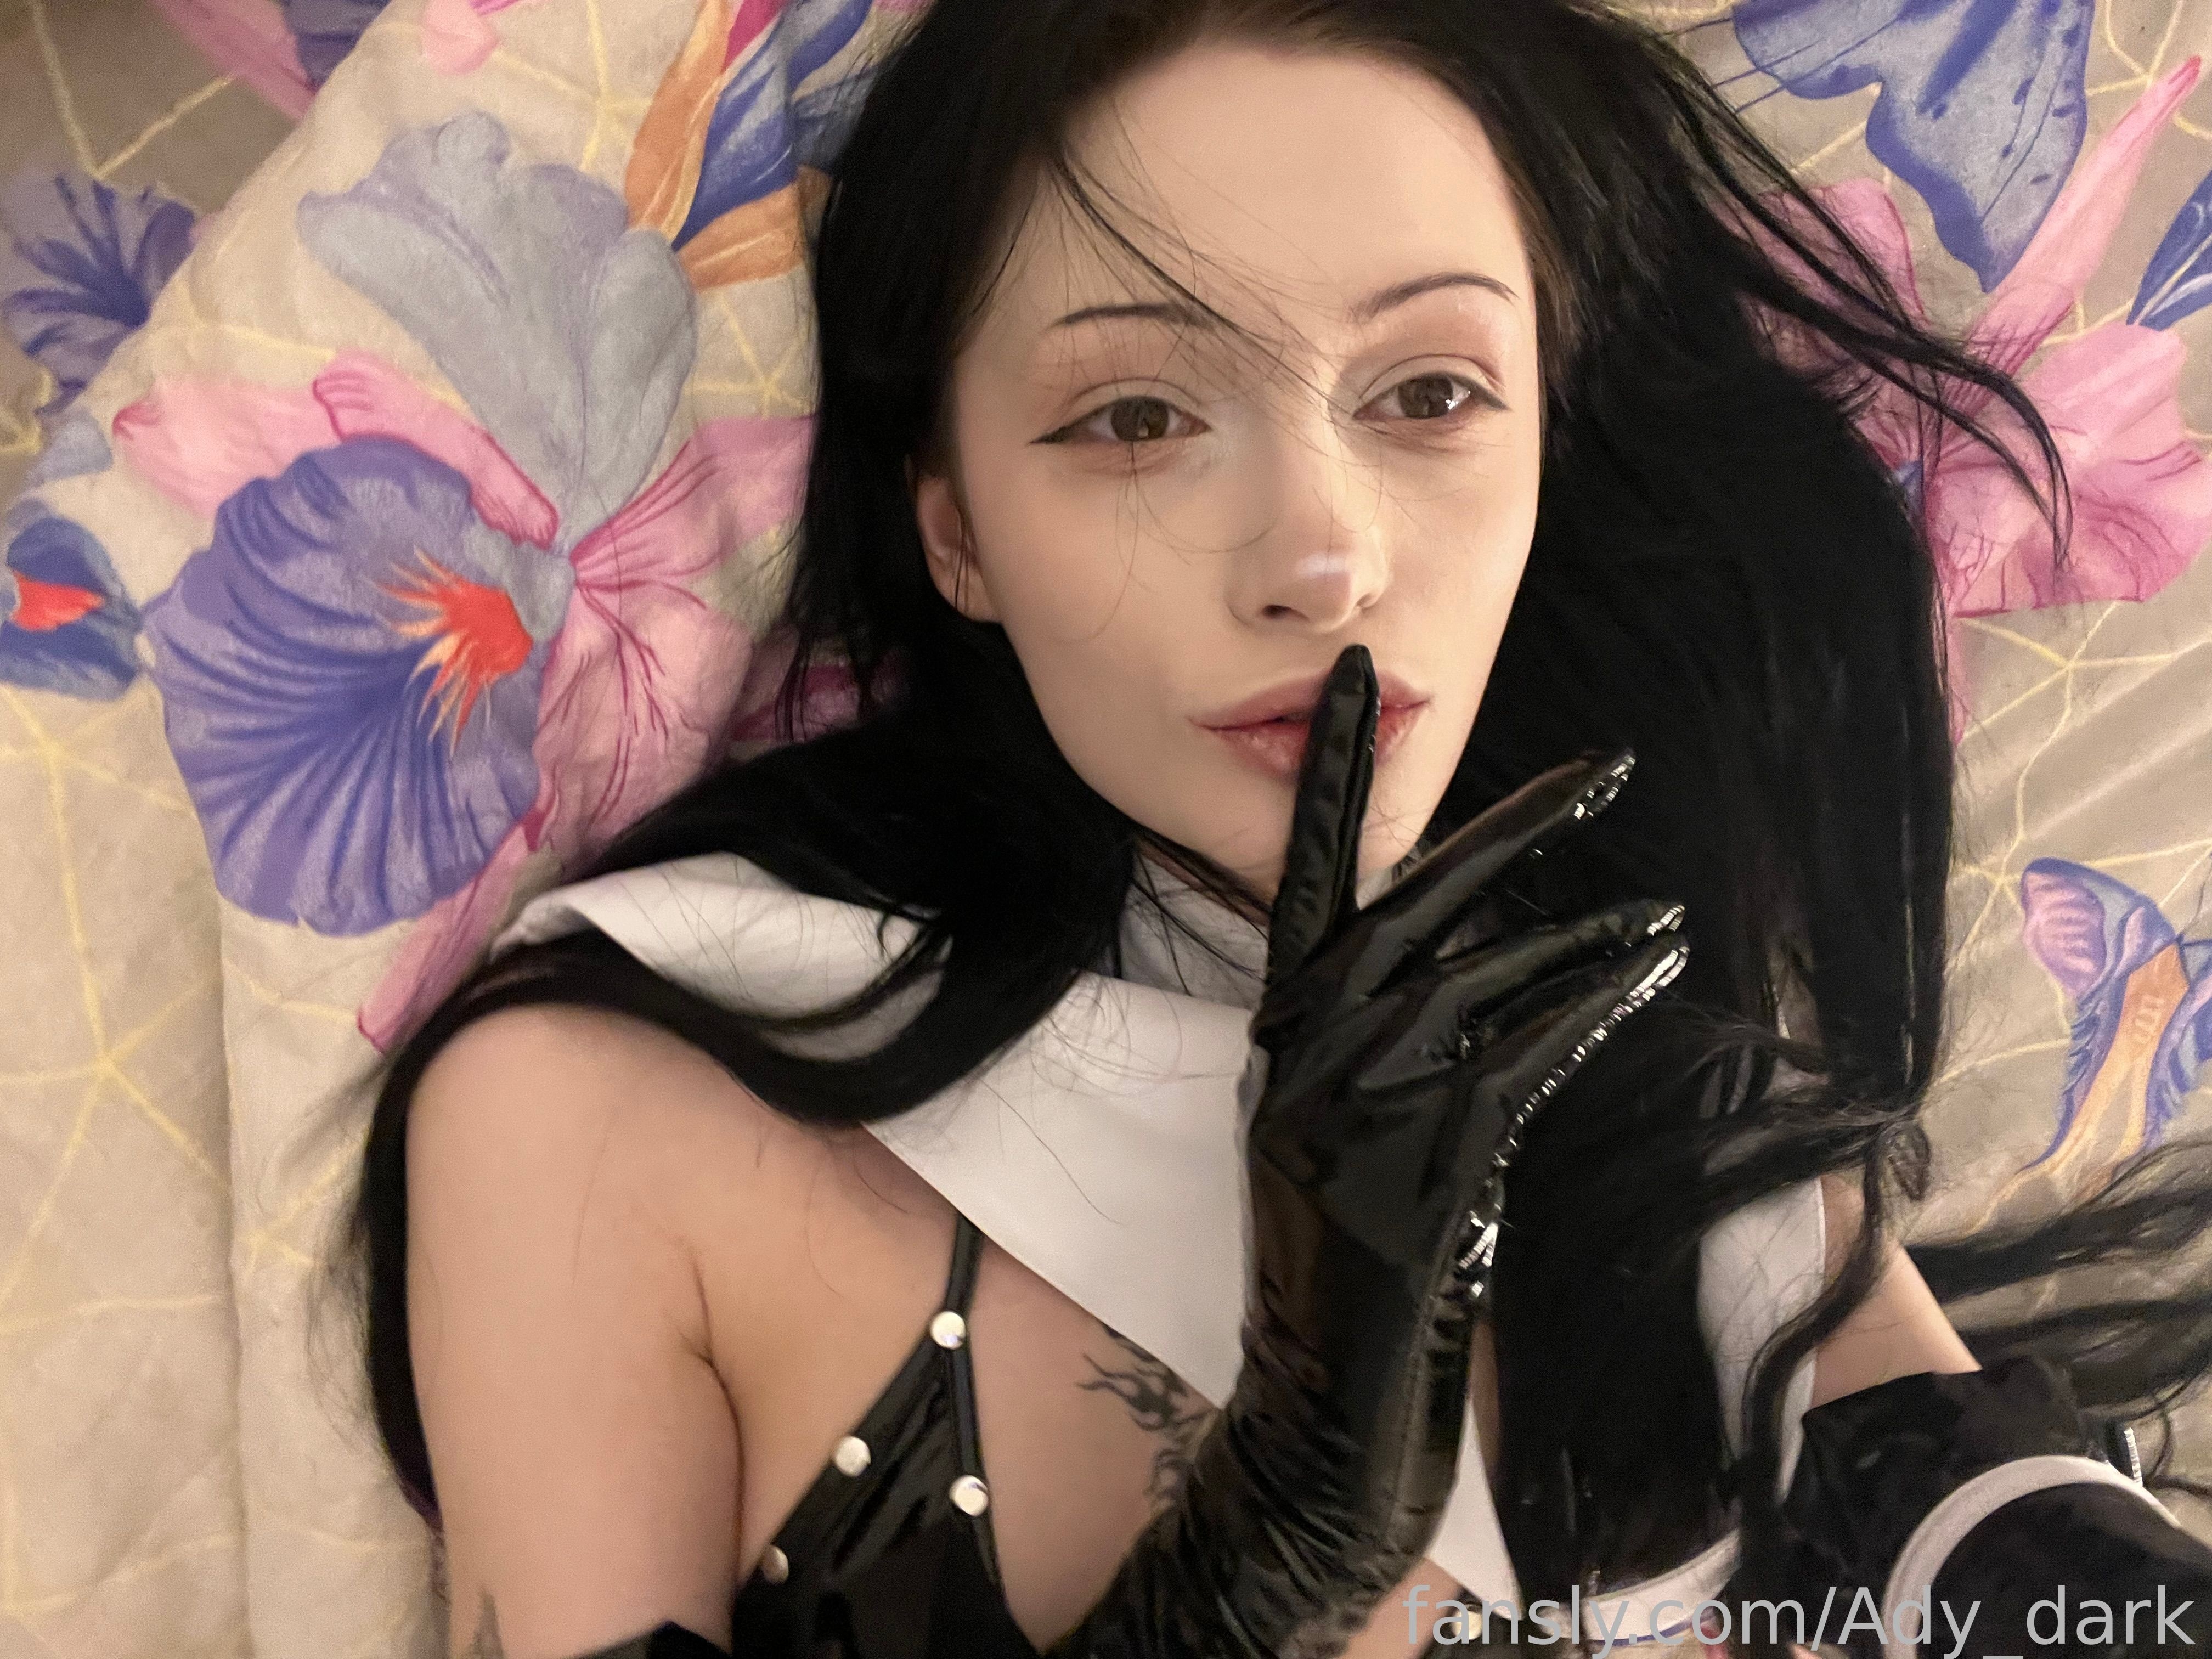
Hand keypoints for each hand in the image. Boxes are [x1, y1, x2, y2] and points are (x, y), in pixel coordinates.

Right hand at [1046, 643, 1686, 1657]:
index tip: (1353, 676)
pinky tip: (1644, 975)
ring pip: (1482, 980)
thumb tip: (1469, 962)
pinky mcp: (1419, 1167)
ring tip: (1657, 919)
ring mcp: (1352, 1110)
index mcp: (1273, 1034)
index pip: (1295, 876)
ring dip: (1586, 941)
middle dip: (1514, 827)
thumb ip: (1369, 1041)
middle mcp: (1299, 1054)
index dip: (1325, 772)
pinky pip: (1522, 1057)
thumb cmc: (1341, 1268)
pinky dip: (1590, 1009)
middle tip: (1605, 763)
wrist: (1318, 1409)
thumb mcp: (1322, 1129)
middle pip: (1409, 902)